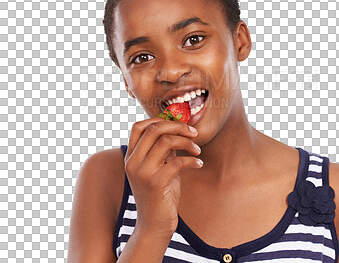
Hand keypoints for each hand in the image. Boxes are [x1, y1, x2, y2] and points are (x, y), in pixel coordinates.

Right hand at [124, 117, 202, 237]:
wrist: (154, 226)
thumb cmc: (159, 195)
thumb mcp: (159, 168)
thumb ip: (163, 150)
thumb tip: (178, 129)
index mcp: (131, 156)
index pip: (139, 126)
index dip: (160, 120)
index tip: (179, 124)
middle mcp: (132, 162)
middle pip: (154, 129)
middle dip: (178, 126)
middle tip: (193, 132)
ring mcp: (142, 172)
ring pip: (166, 141)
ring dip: (187, 142)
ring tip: (197, 150)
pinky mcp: (155, 183)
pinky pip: (178, 161)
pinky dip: (192, 160)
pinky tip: (199, 164)